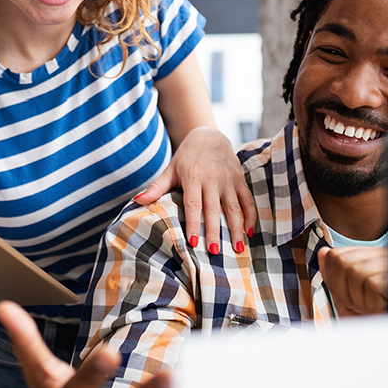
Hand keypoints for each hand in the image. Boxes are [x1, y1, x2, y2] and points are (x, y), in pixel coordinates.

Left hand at [134, 127, 256, 254]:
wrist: (209, 135)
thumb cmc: (186, 157)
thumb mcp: (171, 170)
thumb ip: (156, 187)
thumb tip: (137, 201)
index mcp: (193, 177)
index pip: (193, 204)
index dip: (193, 223)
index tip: (193, 243)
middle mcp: (212, 179)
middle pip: (213, 209)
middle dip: (214, 232)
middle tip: (214, 252)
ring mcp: (228, 179)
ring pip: (233, 207)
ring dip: (236, 228)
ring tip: (238, 248)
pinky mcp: (239, 179)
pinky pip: (247, 200)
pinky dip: (250, 216)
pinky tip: (249, 232)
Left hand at [317, 245, 387, 316]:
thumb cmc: (374, 319)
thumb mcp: (348, 295)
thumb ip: (335, 274)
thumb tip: (324, 253)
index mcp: (370, 257)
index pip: (335, 255)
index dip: (333, 279)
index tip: (346, 294)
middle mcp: (383, 256)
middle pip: (342, 261)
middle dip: (342, 290)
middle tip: (358, 303)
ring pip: (355, 271)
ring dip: (357, 298)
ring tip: (368, 306)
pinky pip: (372, 284)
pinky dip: (371, 302)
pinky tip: (379, 308)